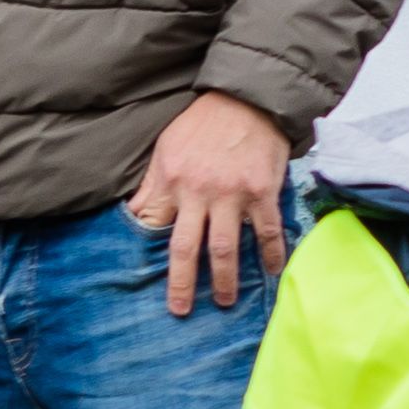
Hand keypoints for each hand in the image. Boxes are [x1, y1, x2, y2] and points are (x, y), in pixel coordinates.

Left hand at [135, 87, 292, 309]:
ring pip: (225, 248)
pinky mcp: (263, 192)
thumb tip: (135, 214)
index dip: (149, 251)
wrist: (248, 98)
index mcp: (172, 180)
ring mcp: (233, 194)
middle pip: (187, 248)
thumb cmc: (204, 123)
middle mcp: (200, 191)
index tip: (149, 274)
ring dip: (225, 280)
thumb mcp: (166, 148)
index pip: (154, 224)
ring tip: (227, 301)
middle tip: (181, 310)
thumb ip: (153, 184)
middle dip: (183, 284)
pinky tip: (273, 271)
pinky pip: (268, 232)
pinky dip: (272, 254)